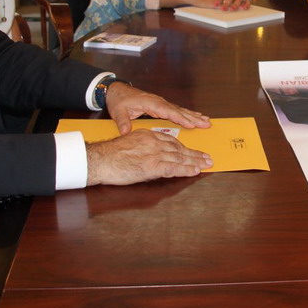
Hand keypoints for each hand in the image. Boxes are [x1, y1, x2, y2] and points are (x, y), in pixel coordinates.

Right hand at [85, 129, 212, 184]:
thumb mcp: (130, 145)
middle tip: (207, 158)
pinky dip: (186, 170)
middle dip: (194, 154)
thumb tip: (153, 157)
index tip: (193, 151)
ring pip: (180, 157)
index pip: (171, 141)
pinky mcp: (153, 165)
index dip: (184, 148)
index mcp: (148, 136)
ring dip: (195, 162)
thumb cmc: (110, 155)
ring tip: (206, 164)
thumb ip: (144, 149)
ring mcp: (154, 153)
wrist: (100, 159)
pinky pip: (174, 168)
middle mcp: (154, 142)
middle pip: (179, 148)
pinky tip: (195, 171)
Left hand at [106, 82, 210, 135]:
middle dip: (193, 118)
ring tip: (206, 120)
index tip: (191, 124)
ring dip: (193, 116)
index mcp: (150, 103)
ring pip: (180, 110)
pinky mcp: (161, 105)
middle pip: (178, 110)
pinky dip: (187, 114)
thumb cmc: (119, 100)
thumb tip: (125, 132)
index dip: (180, 118)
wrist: (117, 91)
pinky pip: (176, 110)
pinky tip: (195, 116)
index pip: (168, 111)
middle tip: (206, 123)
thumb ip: (123, 122)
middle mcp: (159, 102)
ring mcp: (161, 103)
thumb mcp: (118, 112)